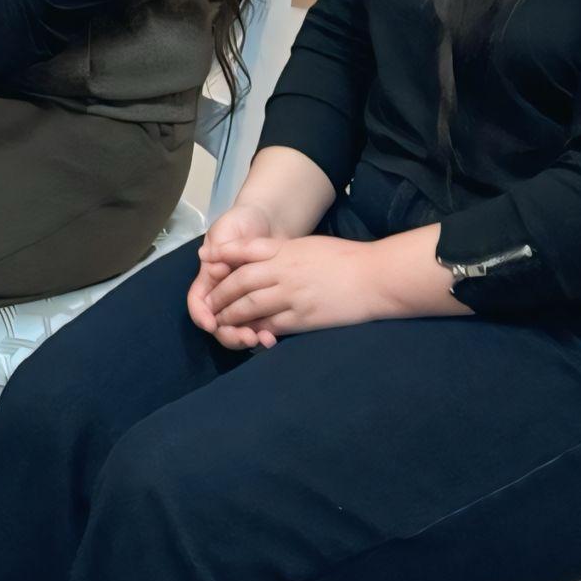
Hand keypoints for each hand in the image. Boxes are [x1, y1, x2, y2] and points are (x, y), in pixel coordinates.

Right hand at [188, 200, 311, 345]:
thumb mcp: (226, 231)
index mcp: (210, 278)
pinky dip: (263, 335)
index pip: (198, 302)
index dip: (201, 315)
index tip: (212, 324)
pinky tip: (273, 337)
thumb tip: (213, 267)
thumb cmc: (243, 223)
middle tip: (247, 337)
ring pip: (238, 329)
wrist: (272, 221)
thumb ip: (219, 249)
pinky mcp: (263, 306)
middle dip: (229, 334)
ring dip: (247, 338)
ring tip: (264, 340)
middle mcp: (224, 294)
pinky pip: (259, 327)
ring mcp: (243, 302)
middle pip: (218, 324)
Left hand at [197, 232, 409, 346]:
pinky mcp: (303, 318)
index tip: (207, 259)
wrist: (374, 277)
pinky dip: (255, 330)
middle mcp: (283, 271)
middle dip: (221, 293)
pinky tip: (247, 334)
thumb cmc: (344, 258)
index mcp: (285, 250)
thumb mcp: (308, 245)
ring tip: (220, 321)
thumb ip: (283, 251)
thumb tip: (264, 257)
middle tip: (208, 303)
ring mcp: (292, 295)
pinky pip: (272, 325)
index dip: (223, 255)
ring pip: (250, 306)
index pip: (245, 250)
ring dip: (231, 315)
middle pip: (241, 281)